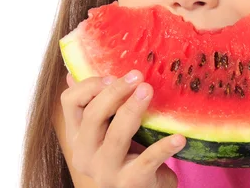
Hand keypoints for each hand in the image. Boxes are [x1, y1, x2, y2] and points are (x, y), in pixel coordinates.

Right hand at [60, 70, 185, 187]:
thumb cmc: (126, 152)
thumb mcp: (108, 128)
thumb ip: (96, 103)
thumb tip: (72, 72)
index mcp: (77, 135)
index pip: (70, 101)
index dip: (89, 84)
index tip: (114, 74)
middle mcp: (84, 154)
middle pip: (93, 115)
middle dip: (115, 92)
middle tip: (138, 76)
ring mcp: (105, 171)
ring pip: (116, 135)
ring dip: (133, 110)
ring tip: (149, 91)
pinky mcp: (129, 183)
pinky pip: (147, 160)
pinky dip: (164, 147)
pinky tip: (179, 137)